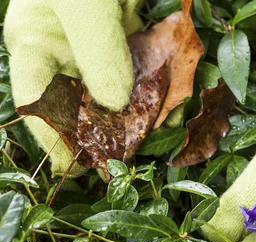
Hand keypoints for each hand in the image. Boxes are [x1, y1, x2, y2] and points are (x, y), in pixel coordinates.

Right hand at [5, 0, 142, 175]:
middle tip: (122, 160)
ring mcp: (100, 40)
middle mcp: (65, 46)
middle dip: (103, 131)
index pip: (39, 101)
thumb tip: (113, 105)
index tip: (75, 167)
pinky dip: (159, 87)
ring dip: (137, 113)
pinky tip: (173, 106)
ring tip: (153, 138)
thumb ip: (98, 53)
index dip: (54, 138)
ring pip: (118, 89)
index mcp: (37, 40)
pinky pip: (145, 68)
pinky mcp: (129, 31)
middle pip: (82, 101)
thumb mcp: (86, 5)